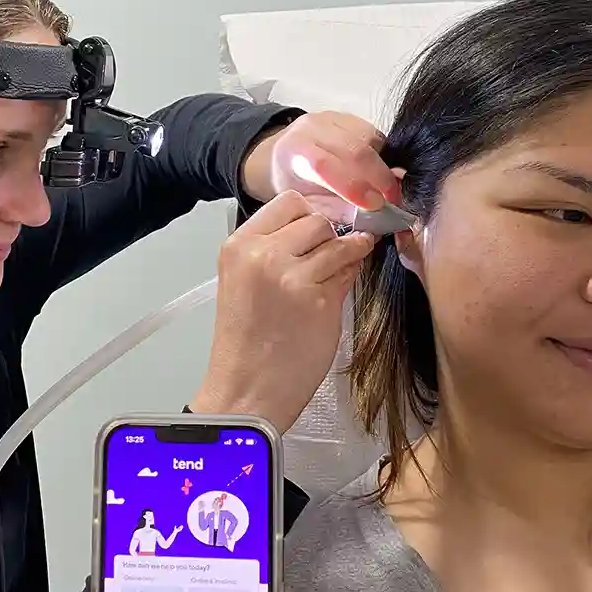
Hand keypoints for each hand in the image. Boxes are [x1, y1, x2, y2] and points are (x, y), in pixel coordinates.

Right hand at [191, 190, 374, 432]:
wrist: (247, 389)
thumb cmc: (246, 341)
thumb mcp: (246, 282)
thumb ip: (275, 251)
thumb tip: (323, 229)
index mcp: (238, 246)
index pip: (288, 202)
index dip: (310, 213)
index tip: (319, 229)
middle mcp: (263, 254)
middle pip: (316, 218)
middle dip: (329, 234)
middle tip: (329, 254)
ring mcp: (293, 276)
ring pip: (338, 241)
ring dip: (348, 251)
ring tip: (340, 268)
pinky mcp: (321, 299)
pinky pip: (349, 270)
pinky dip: (352, 273)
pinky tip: (340, 287)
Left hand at [242, 110, 403, 223]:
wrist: (287, 154)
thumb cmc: (297, 184)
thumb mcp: (309, 203)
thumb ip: (337, 210)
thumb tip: (372, 219)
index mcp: (295, 150)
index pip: (324, 164)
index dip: (353, 185)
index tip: (375, 204)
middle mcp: (312, 127)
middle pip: (354, 150)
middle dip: (379, 178)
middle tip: (392, 201)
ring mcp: (332, 118)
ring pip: (369, 141)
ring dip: (385, 168)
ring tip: (389, 189)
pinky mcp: (349, 116)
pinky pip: (375, 135)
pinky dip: (383, 156)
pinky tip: (381, 172)